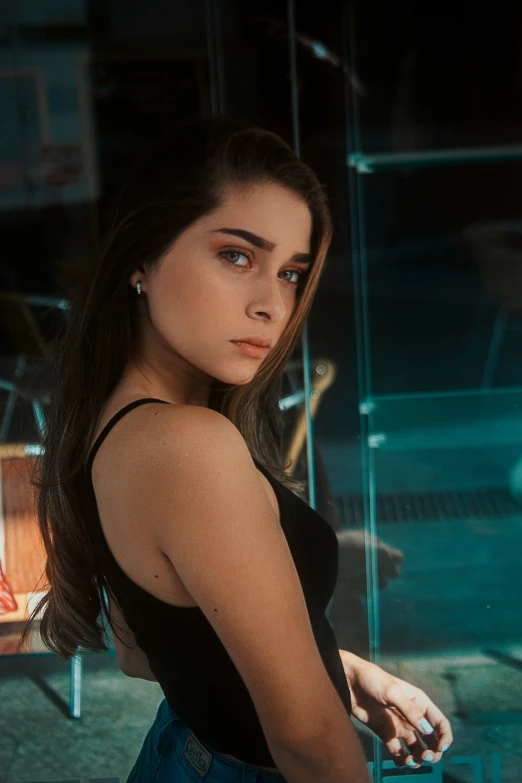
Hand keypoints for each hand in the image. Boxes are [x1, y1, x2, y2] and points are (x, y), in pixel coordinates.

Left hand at [339, 650, 452, 769]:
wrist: (348, 681)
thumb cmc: (372, 679)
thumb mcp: (392, 691)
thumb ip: (410, 711)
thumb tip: (428, 731)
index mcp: (419, 702)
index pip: (440, 723)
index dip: (444, 737)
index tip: (441, 747)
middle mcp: (412, 716)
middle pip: (431, 740)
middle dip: (433, 751)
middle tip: (427, 757)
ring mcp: (399, 726)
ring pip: (416, 749)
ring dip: (419, 758)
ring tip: (412, 761)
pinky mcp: (386, 733)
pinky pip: (398, 752)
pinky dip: (403, 760)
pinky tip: (402, 761)